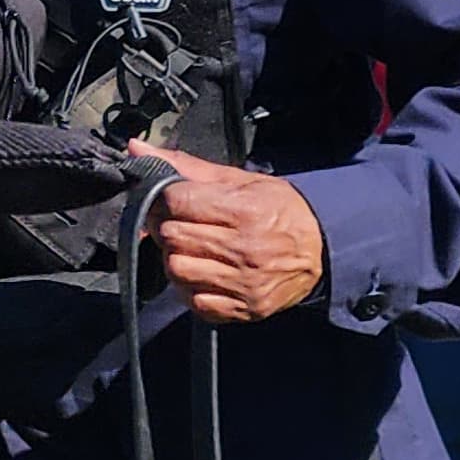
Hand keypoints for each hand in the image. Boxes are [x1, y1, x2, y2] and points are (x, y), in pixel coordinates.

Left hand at [128, 147, 323, 323]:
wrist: (322, 249)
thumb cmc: (279, 210)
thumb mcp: (241, 180)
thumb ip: (186, 167)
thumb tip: (137, 150)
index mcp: (244, 211)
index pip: (177, 202)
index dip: (165, 200)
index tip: (171, 201)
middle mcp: (243, 249)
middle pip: (171, 238)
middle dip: (167, 228)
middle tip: (180, 224)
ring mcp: (243, 283)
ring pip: (177, 271)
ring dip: (176, 258)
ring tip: (192, 249)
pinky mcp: (244, 309)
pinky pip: (195, 302)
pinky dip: (192, 288)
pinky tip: (205, 273)